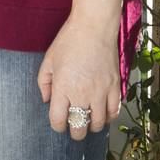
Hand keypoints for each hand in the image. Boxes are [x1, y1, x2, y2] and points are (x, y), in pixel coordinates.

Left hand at [36, 11, 121, 140]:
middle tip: (73, 127)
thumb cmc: (68, 42)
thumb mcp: (48, 61)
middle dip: (74, 131)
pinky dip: (107, 117)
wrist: (94, 28)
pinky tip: (102, 113)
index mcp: (63, 88)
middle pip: (79, 128)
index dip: (57, 126)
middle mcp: (82, 94)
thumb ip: (43, 83)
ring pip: (98, 124)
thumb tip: (46, 100)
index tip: (58, 123)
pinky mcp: (115, 88)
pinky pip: (114, 112)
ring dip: (91, 125)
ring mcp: (101, 92)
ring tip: (87, 120)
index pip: (59, 121)